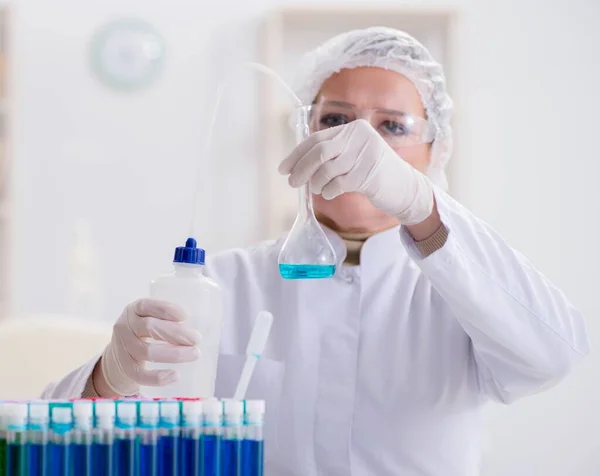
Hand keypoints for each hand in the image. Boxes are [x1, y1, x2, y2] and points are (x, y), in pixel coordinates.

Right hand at [96, 299, 200, 395]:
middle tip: (196, 339)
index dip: (166, 309)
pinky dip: (157, 377)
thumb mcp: (149, 319)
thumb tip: (202, 326)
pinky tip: (175, 375)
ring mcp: (122, 348)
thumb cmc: (143, 334)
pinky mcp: (124, 368)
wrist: (117, 357)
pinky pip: (140, 374)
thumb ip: (167, 320)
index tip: (185, 316)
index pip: (146, 305)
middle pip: (149, 327)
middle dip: (176, 333)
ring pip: (147, 351)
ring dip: (174, 354)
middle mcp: (125, 326)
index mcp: (134, 310)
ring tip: (194, 354)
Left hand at [278, 119, 433, 224]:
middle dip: (301, 169)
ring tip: (316, 189)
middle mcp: (360, 136)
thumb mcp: (354, 155)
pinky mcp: (368, 174)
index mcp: (354, 128)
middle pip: (319, 152)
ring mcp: (366, 154)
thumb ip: (331, 154)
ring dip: (315, 183)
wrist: (405, 188)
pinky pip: (337, 184)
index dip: (297, 155)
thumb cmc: (373, 172)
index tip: (283, 169)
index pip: (317, 139)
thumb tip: (295, 165)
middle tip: (292, 183)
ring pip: (326, 169)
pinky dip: (329, 191)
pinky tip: (329, 194)